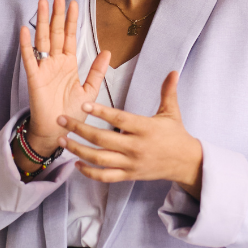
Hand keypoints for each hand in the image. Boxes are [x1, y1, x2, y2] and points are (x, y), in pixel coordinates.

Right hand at [21, 0, 108, 158]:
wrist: (58, 132)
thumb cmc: (71, 113)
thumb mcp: (89, 91)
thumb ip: (97, 71)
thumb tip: (108, 51)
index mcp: (69, 64)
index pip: (71, 37)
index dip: (72, 20)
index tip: (73, 2)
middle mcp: (55, 63)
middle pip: (56, 33)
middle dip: (58, 14)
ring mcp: (44, 69)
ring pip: (43, 40)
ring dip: (43, 22)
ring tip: (43, 3)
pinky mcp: (34, 78)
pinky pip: (29, 58)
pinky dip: (27, 44)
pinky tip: (26, 29)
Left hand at [59, 71, 203, 197]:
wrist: (186, 163)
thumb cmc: (176, 135)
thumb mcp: (172, 112)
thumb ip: (168, 91)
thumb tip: (173, 71)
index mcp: (145, 128)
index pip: (119, 119)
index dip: (101, 112)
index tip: (84, 104)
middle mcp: (136, 147)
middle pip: (102, 139)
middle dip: (79, 129)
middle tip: (61, 120)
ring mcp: (131, 163)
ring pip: (100, 159)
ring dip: (78, 150)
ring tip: (63, 140)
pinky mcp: (129, 176)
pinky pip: (106, 177)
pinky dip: (89, 172)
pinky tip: (76, 163)